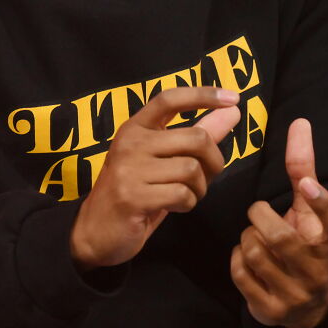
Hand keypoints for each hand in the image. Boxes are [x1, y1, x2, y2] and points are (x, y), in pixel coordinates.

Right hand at [70, 87, 240, 269]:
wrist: (95, 231)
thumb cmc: (137, 192)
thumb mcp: (165, 160)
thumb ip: (197, 134)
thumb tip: (233, 110)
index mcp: (136, 127)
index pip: (170, 99)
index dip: (203, 95)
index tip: (233, 98)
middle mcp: (130, 142)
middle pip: (195, 138)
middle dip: (213, 162)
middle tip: (204, 178)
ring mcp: (129, 169)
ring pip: (191, 169)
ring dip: (199, 188)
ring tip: (184, 195)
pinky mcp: (132, 197)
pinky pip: (181, 195)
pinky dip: (187, 204)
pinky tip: (173, 207)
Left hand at [230, 118, 327, 327]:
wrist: (308, 305)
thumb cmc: (306, 241)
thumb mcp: (309, 209)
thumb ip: (304, 168)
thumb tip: (300, 122)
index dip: (323, 204)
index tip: (309, 185)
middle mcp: (320, 272)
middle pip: (279, 236)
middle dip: (259, 216)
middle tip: (259, 212)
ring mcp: (297, 295)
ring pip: (256, 252)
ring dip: (247, 237)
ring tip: (255, 236)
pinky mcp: (272, 311)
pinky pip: (241, 272)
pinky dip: (237, 258)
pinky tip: (247, 257)